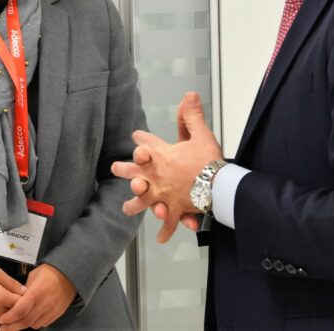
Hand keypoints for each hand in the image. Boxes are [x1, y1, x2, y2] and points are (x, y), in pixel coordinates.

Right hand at [0, 262, 25, 330]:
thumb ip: (12, 283)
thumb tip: (25, 291)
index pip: (20, 304)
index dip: (27, 300)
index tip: (29, 295)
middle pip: (14, 315)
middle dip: (21, 309)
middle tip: (22, 302)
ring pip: (6, 323)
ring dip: (12, 317)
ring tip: (14, 308)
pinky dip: (2, 325)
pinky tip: (5, 318)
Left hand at [0, 263, 75, 329]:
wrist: (70, 274)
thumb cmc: (49, 272)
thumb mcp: (33, 276)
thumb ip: (23, 290)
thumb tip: (14, 300)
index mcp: (36, 292)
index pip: (20, 310)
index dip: (9, 317)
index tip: (1, 319)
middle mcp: (45, 303)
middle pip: (26, 321)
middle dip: (12, 327)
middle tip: (3, 328)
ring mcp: (52, 310)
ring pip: (34, 325)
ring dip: (23, 325)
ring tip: (15, 323)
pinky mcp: (57, 314)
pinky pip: (43, 323)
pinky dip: (34, 324)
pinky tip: (30, 319)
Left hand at [111, 91, 222, 242]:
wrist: (218, 185)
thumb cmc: (209, 160)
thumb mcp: (201, 134)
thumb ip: (192, 115)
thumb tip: (189, 94)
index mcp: (161, 155)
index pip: (146, 143)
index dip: (140, 138)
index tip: (135, 136)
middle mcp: (156, 175)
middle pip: (134, 172)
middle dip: (123, 170)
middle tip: (114, 168)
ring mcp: (162, 194)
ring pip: (143, 200)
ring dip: (134, 204)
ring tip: (126, 208)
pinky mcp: (173, 209)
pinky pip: (168, 223)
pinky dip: (166, 231)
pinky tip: (161, 239)